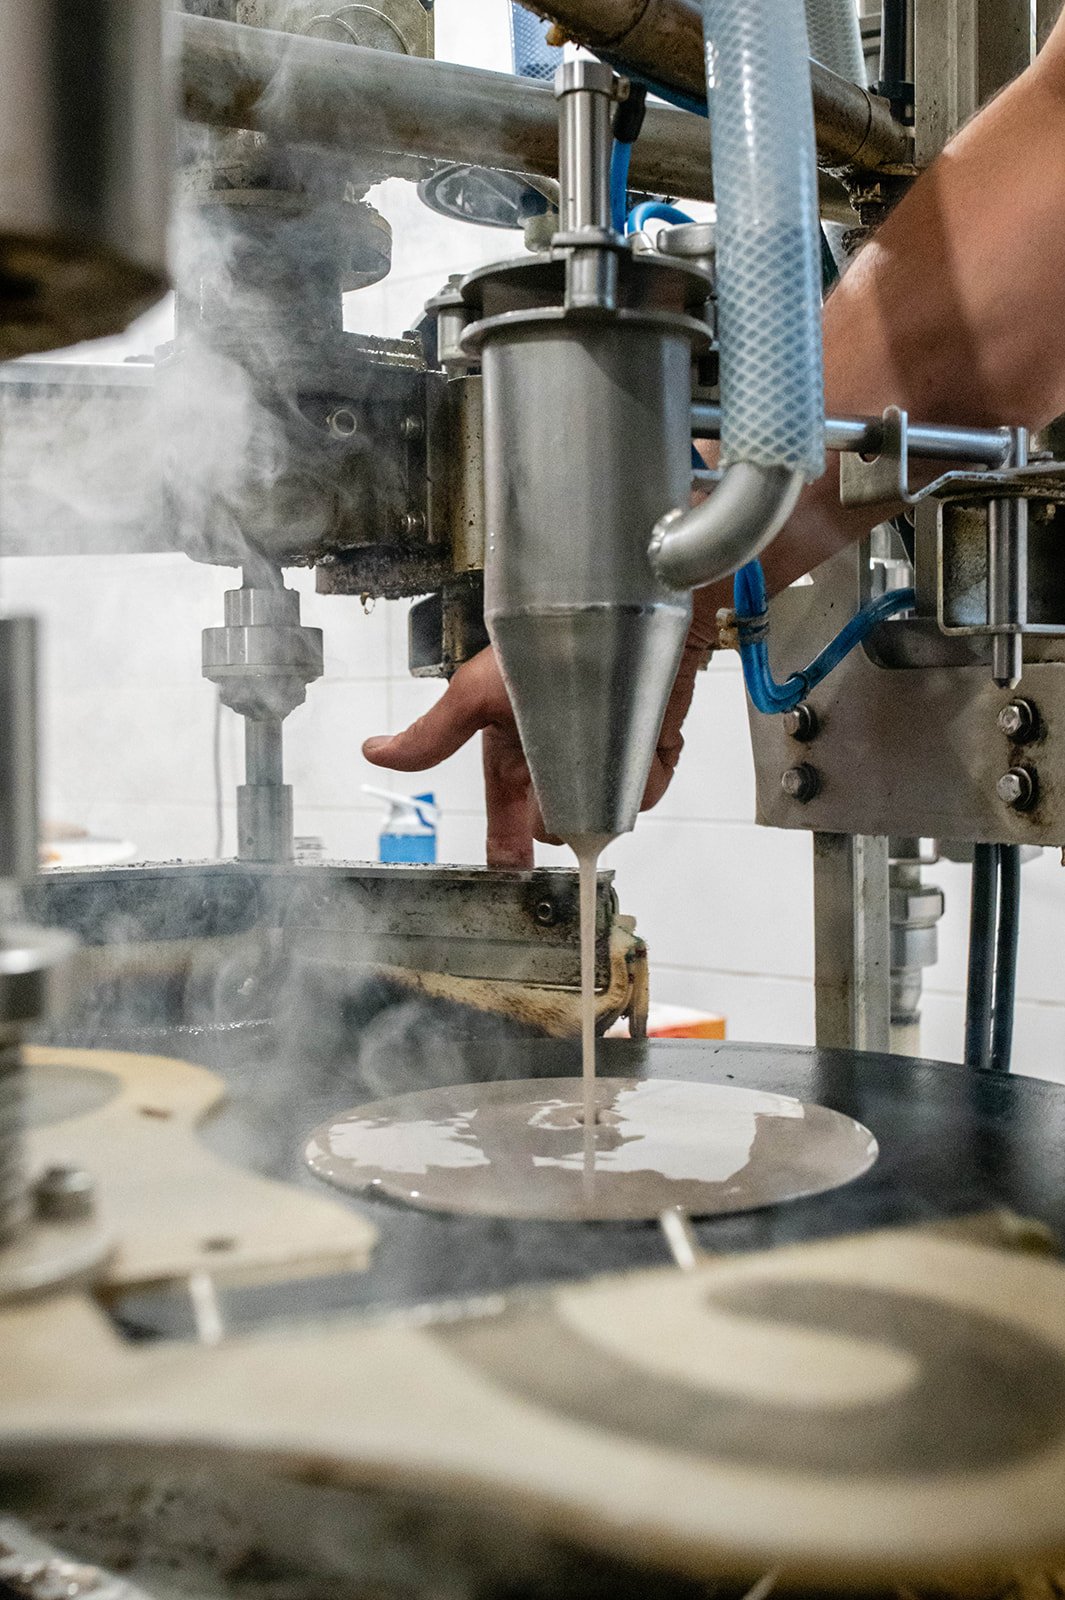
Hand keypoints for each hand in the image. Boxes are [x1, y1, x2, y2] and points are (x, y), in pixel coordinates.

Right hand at [363, 592, 718, 869]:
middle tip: (552, 783)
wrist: (615, 608)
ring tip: (593, 745)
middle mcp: (557, 763)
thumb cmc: (542, 640)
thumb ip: (433, 735)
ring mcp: (603, 762)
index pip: (507, 818)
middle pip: (553, 826)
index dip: (507, 850)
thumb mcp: (476, 692)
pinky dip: (638, 777)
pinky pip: (643, 790)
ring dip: (595, 794)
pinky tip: (631, 746)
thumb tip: (374, 752)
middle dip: (551, 818)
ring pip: (598, 813)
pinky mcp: (648, 755)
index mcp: (513, 754)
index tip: (509, 873)